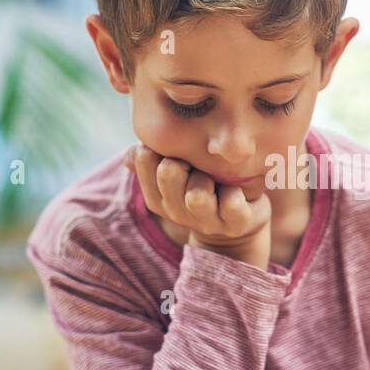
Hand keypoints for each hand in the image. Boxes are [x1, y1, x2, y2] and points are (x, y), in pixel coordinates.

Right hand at [124, 142, 272, 269]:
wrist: (237, 221)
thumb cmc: (203, 184)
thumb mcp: (176, 172)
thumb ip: (153, 160)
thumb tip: (132, 152)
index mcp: (156, 195)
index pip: (143, 157)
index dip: (160, 145)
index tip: (176, 149)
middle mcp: (175, 211)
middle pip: (167, 172)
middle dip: (184, 159)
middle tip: (197, 162)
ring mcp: (205, 221)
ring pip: (196, 196)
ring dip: (207, 180)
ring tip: (216, 179)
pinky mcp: (233, 224)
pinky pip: (230, 203)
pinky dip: (234, 192)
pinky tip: (236, 189)